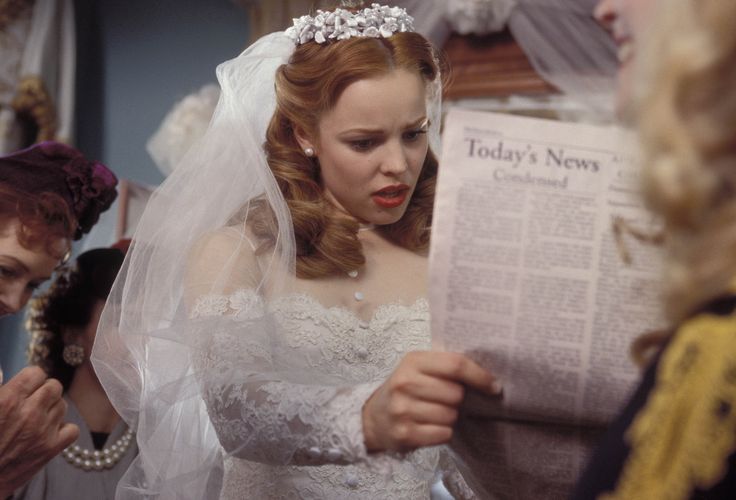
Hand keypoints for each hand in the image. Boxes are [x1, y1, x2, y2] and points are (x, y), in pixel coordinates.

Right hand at [0, 366, 79, 496]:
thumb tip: (4, 373)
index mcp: (8, 399)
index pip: (37, 373)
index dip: (31, 379)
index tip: (26, 387)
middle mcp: (29, 412)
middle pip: (54, 386)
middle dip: (45, 392)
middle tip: (33, 402)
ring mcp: (43, 431)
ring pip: (63, 406)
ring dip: (52, 410)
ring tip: (36, 420)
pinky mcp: (51, 449)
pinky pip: (72, 429)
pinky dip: (63, 430)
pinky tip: (49, 433)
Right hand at [362, 351, 500, 452]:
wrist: (374, 417)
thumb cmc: (406, 389)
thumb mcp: (419, 368)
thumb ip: (446, 365)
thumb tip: (488, 374)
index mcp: (413, 361)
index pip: (455, 364)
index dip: (479, 376)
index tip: (494, 386)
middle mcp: (405, 383)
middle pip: (456, 393)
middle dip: (459, 399)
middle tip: (447, 400)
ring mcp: (402, 409)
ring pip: (451, 415)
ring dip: (450, 417)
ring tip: (435, 413)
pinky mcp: (405, 433)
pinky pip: (443, 433)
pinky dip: (443, 432)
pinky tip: (430, 426)